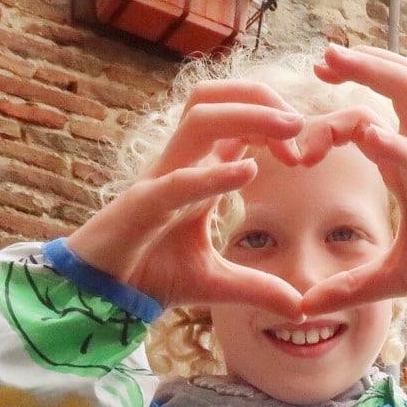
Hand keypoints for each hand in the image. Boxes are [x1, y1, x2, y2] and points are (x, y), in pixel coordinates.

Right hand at [64, 81, 306, 318]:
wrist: (101, 295)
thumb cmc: (151, 274)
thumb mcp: (217, 283)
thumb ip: (258, 289)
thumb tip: (301, 309)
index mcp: (197, 170)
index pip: (234, 118)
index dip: (273, 120)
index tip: (305, 152)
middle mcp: (179, 164)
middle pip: (214, 97)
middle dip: (261, 97)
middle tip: (300, 126)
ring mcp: (159, 179)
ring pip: (199, 119)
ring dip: (247, 115)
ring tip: (288, 128)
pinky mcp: (141, 206)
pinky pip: (177, 180)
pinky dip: (213, 174)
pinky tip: (248, 172)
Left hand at [300, 45, 406, 313]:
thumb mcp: (389, 277)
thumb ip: (348, 287)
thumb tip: (305, 307)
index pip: (364, 121)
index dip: (328, 126)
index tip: (297, 149)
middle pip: (398, 85)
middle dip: (361, 65)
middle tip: (321, 58)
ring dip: (378, 72)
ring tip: (339, 59)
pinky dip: (397, 143)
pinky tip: (367, 135)